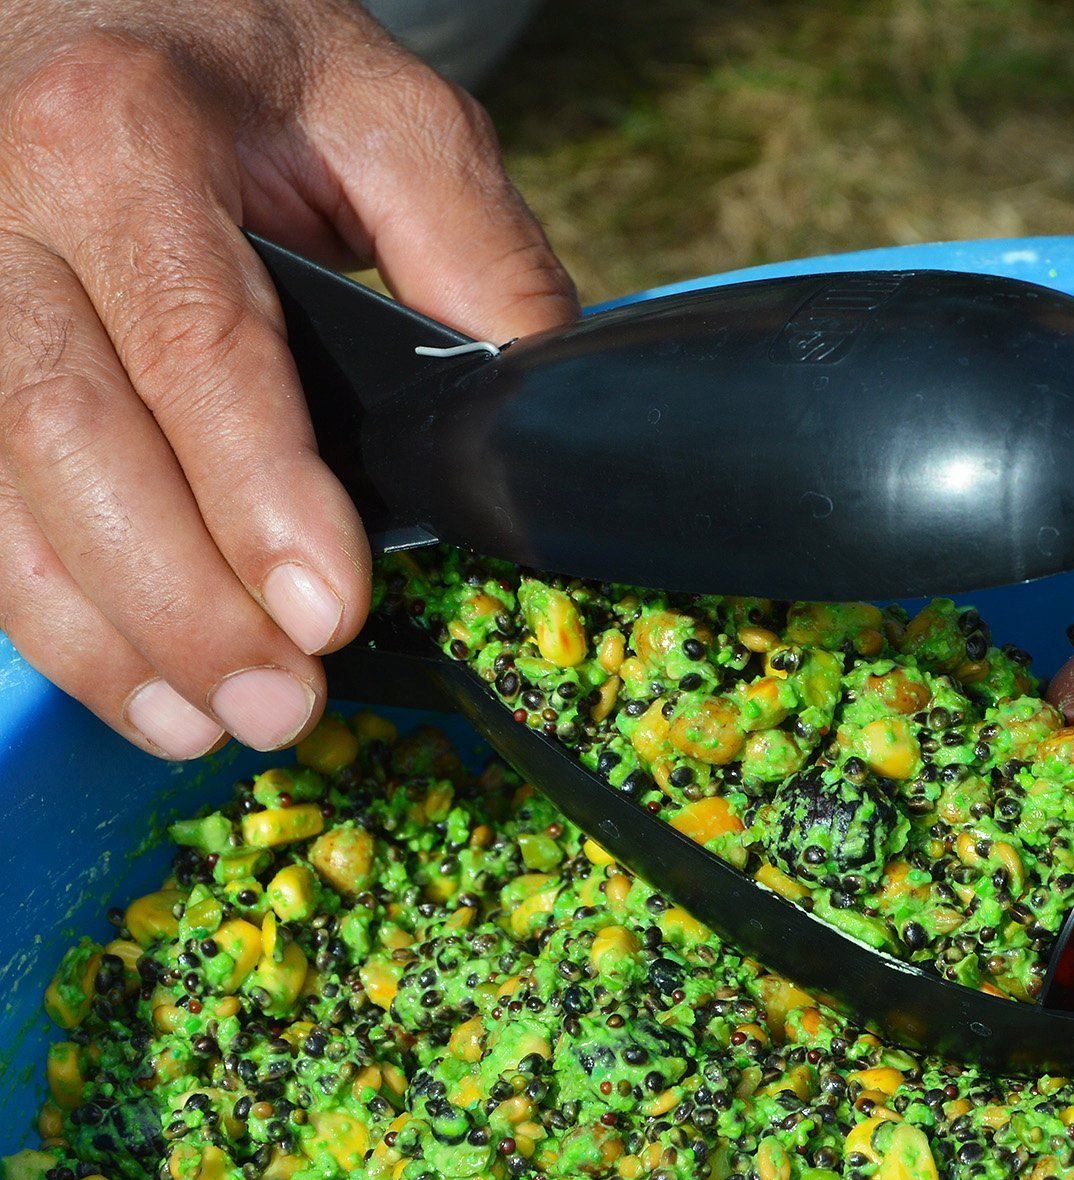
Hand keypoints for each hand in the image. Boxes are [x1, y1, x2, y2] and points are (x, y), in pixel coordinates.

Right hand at [0, 0, 576, 757]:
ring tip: (204, 724)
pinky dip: (37, 605)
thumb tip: (534, 409)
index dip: (258, 492)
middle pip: (66, 429)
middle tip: (281, 706)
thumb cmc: (236, 66)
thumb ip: (473, 249)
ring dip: (96, 629)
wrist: (69, 0)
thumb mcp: (387, 110)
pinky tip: (124, 676)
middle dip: (177, 597)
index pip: (195, 340)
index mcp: (125, 132)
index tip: (331, 612)